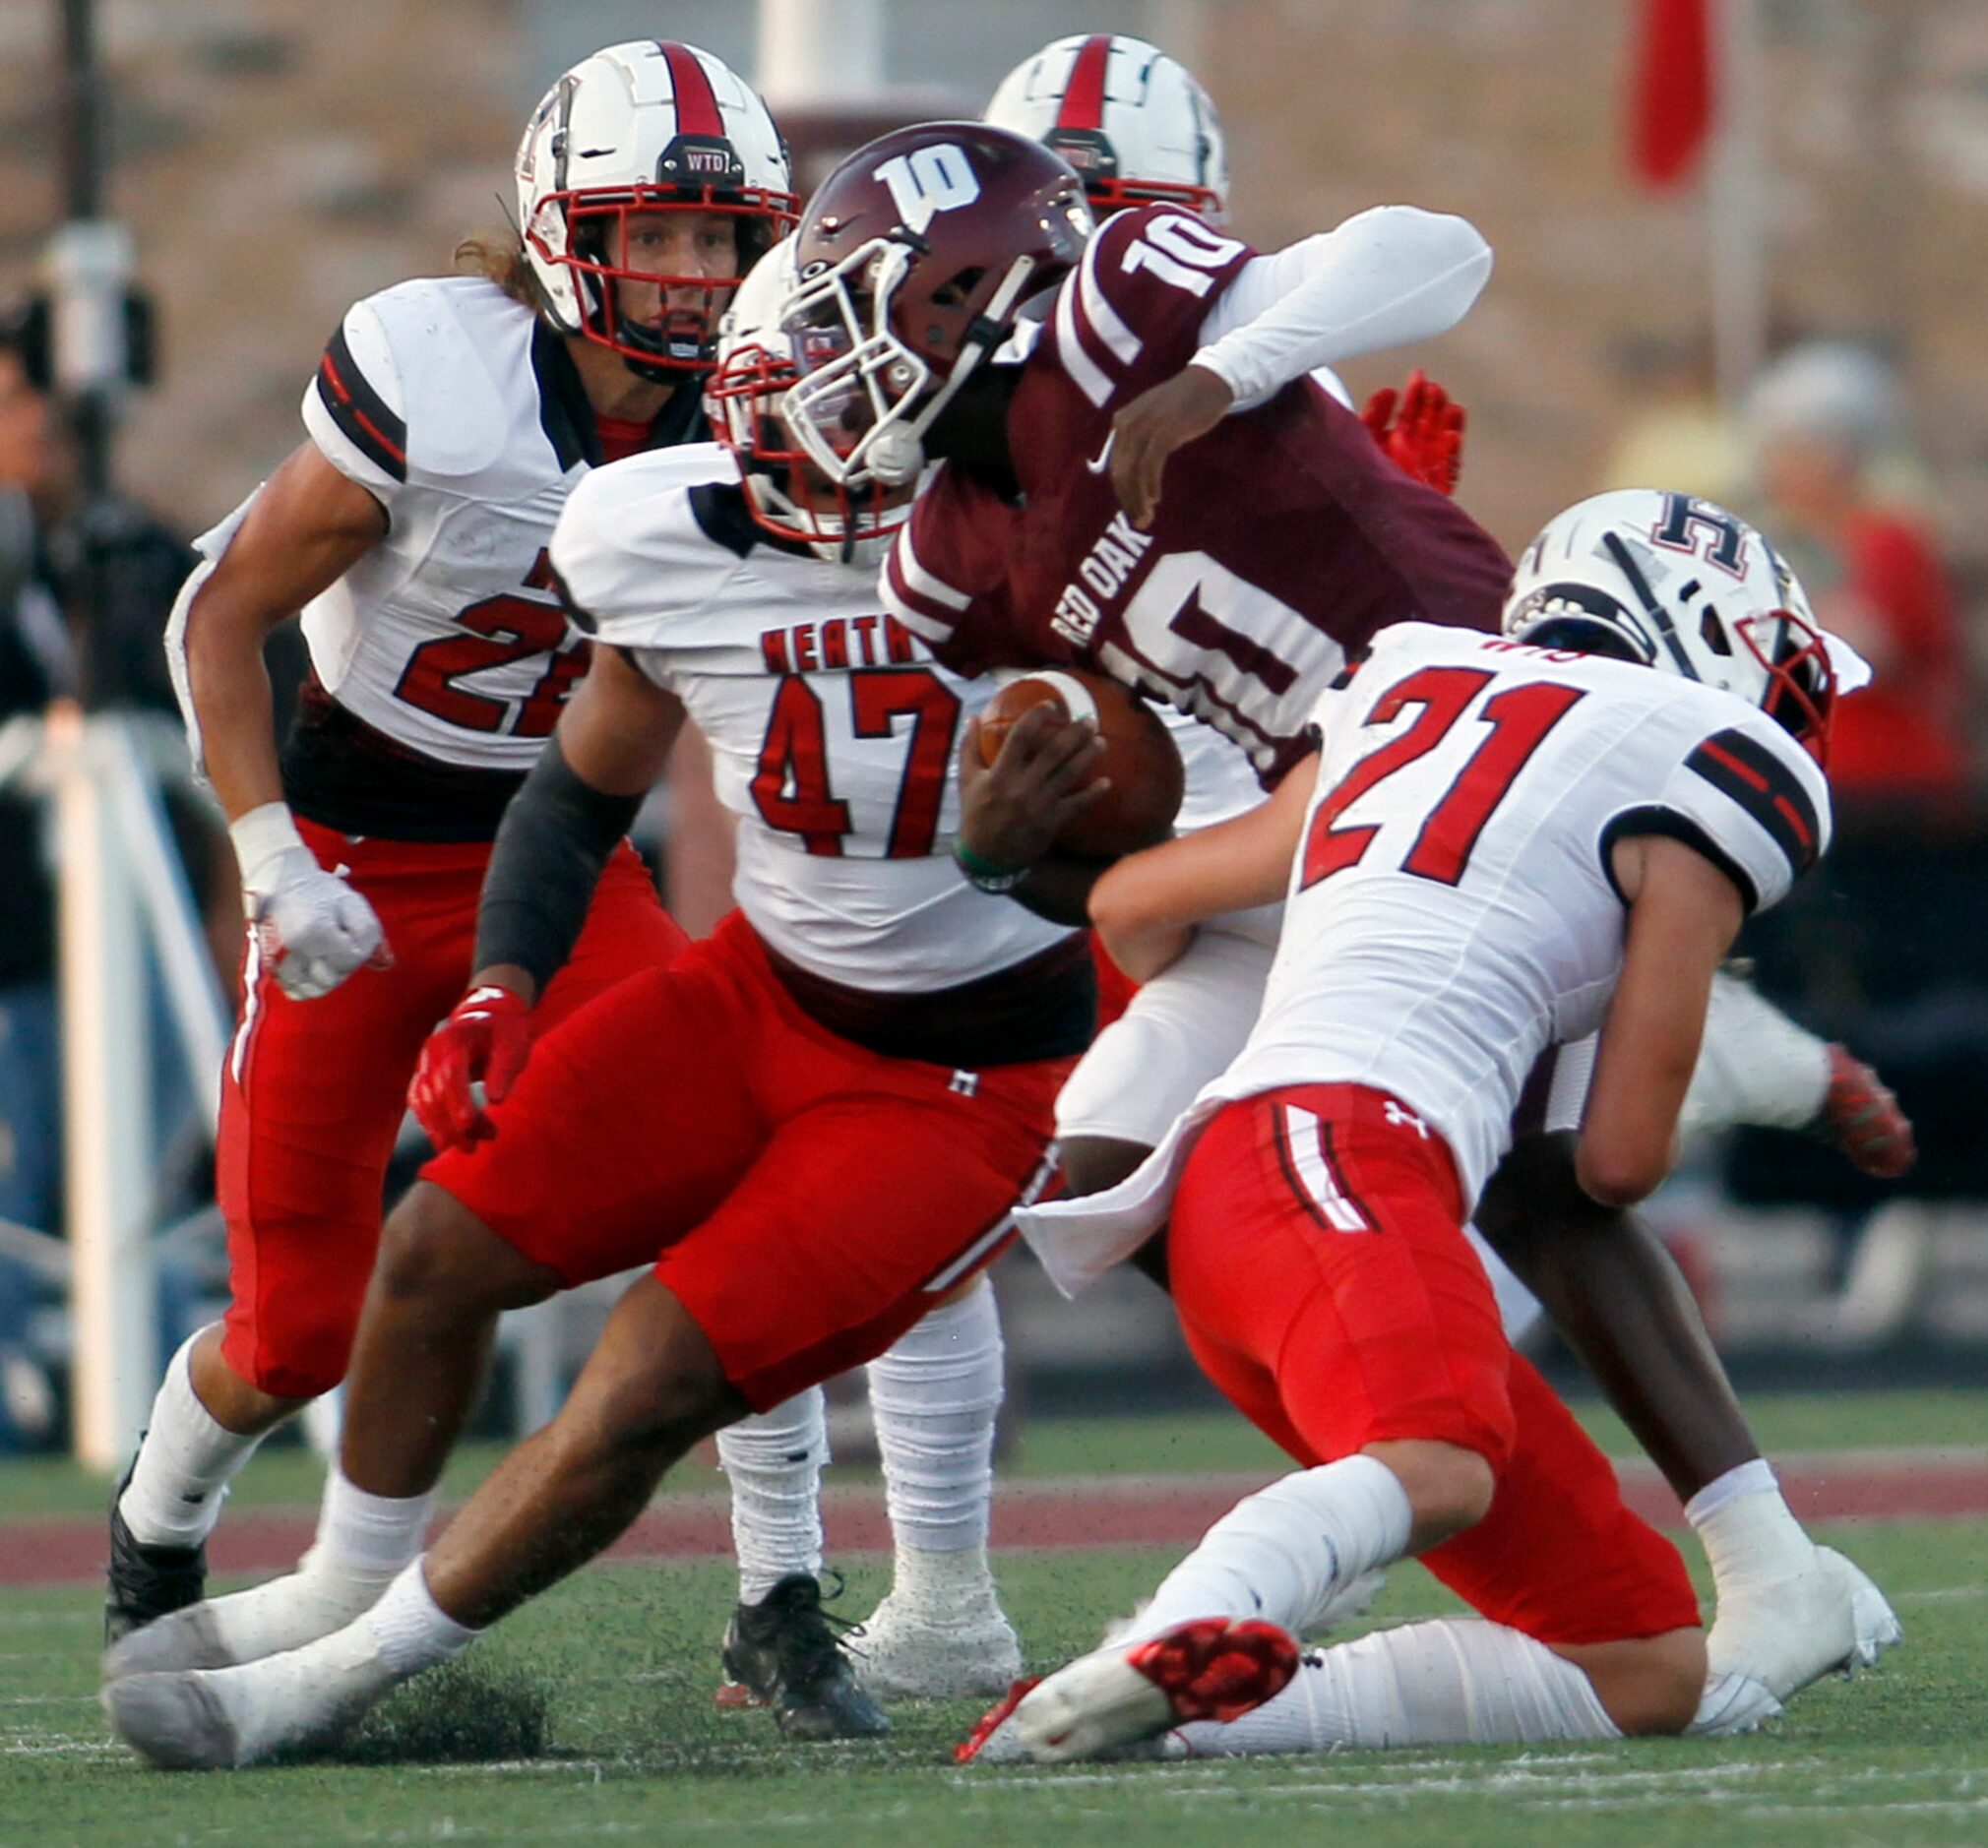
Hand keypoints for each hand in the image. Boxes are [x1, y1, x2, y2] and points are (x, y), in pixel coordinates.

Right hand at [248, 848, 389, 1000]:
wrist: (281, 882)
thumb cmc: (320, 892)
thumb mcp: (352, 902)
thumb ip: (368, 931)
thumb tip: (380, 961)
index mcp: (314, 930)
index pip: (350, 959)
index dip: (358, 950)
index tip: (350, 935)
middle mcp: (292, 948)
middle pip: (331, 979)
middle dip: (341, 966)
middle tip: (338, 945)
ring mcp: (276, 959)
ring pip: (310, 989)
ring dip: (324, 979)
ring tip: (325, 957)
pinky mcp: (268, 965)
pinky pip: (292, 991)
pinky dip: (305, 986)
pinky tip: (312, 971)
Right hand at [409, 984, 533, 1152]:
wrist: (488, 1014)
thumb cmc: (505, 1030)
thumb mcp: (513, 1044)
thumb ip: (504, 1069)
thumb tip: (496, 1100)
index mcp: (454, 1040)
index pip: (451, 1073)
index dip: (458, 1100)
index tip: (467, 1124)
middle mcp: (432, 1052)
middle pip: (436, 1092)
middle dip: (452, 1124)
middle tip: (474, 1148)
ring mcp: (424, 1064)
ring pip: (424, 1102)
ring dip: (442, 1129)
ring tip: (469, 1148)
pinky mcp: (423, 1076)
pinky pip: (419, 1103)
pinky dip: (430, 1123)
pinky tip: (447, 1140)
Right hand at [958, 702, 1109, 874]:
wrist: (986, 857)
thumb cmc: (975, 814)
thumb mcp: (967, 780)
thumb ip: (969, 747)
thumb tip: (974, 717)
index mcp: (999, 774)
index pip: (1019, 738)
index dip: (1036, 718)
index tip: (1051, 704)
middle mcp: (1021, 787)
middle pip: (1053, 753)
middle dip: (1074, 734)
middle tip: (1090, 719)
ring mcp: (1039, 805)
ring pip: (1069, 775)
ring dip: (1087, 756)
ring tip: (1101, 741)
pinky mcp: (1051, 822)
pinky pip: (1076, 805)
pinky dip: (1093, 794)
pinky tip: (1107, 782)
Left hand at [1110, 364, 1233, 528]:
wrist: (1208, 381)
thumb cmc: (1184, 404)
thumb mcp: (1153, 419)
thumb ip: (1140, 441)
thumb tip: (1135, 476)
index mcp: (1122, 421)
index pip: (1116, 466)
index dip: (1123, 493)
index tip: (1134, 511)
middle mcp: (1128, 424)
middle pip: (1121, 473)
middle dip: (1129, 501)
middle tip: (1140, 523)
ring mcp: (1145, 428)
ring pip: (1134, 473)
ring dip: (1139, 499)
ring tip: (1147, 517)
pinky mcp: (1163, 432)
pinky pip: (1151, 466)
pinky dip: (1151, 485)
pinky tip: (1155, 498)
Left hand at [1360, 369, 1465, 496]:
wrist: (1358, 518)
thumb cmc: (1355, 481)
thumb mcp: (1360, 441)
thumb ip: (1373, 416)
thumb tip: (1388, 391)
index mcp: (1392, 444)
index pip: (1408, 416)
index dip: (1414, 396)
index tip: (1417, 376)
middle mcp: (1410, 455)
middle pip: (1427, 424)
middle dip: (1432, 404)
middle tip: (1432, 386)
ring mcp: (1424, 470)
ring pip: (1441, 441)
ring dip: (1447, 422)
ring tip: (1450, 406)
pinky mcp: (1435, 488)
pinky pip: (1448, 469)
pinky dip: (1451, 453)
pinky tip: (1452, 436)